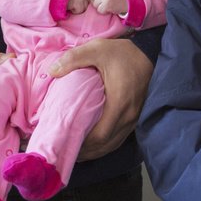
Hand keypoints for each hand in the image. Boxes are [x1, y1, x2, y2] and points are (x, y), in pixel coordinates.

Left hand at [49, 38, 152, 159]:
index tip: (67, 142)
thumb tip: (52, 71)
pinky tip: (94, 144)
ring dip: (96, 150)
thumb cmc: (123, 53)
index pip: (101, 134)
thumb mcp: (97, 49)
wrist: (149, 53)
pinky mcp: (136, 117)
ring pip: (113, 143)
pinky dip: (106, 144)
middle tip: (66, 149)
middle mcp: (129, 115)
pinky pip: (120, 137)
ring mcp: (134, 118)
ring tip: (77, 151)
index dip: (84, 143)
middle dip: (87, 150)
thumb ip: (74, 58)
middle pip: (106, 144)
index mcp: (119, 103)